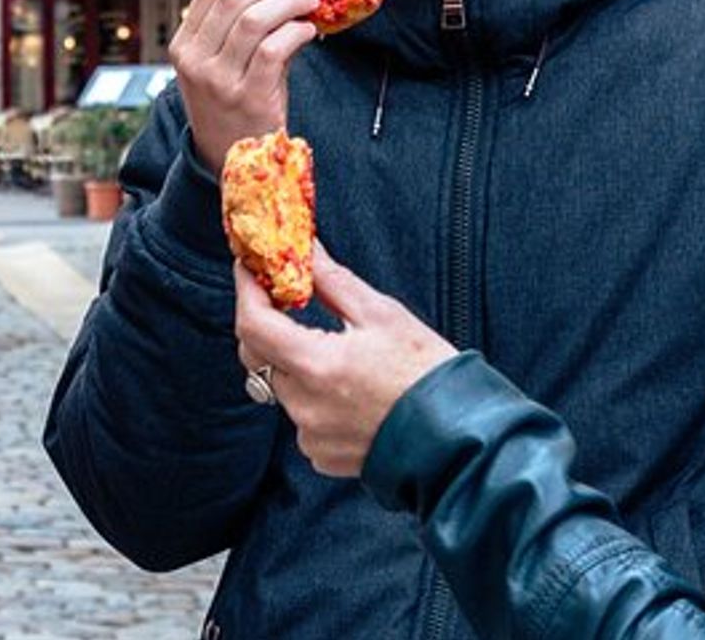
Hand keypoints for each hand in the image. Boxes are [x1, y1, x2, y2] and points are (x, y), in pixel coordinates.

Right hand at [169, 0, 320, 169]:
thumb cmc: (234, 105)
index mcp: (183, 47)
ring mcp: (219, 81)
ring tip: (309, 1)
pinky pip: (275, 49)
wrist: (233, 160)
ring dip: (288, 2)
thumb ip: (240, 27)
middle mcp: (195, 61)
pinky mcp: (249, 97)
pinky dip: (296, 31)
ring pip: (254, 19)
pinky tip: (309, 31)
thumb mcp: (222, 65)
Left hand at [233, 243, 456, 477]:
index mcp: (317, 366)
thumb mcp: (383, 315)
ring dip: (292, 362)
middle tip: (285, 299)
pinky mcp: (321, 455)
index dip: (246, 290)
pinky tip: (346, 389)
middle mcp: (305, 406)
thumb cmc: (428, 374)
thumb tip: (304, 249)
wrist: (459, 439)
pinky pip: (300, 417)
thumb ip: (332, 282)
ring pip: (279, 387)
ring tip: (333, 349)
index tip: (249, 268)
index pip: (253, 324)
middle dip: (265, 324)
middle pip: (257, 356)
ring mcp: (311, 435)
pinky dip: (312, 396)